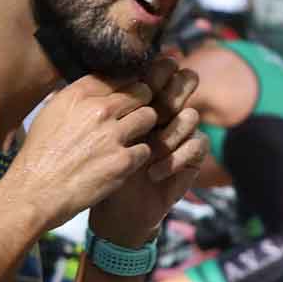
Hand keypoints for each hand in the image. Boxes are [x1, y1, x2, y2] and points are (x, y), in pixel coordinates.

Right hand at [8, 75, 160, 232]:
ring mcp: (112, 135)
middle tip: (134, 116)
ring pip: (149, 116)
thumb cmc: (38, 156)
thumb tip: (91, 88)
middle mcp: (98, 110)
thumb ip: (73, 98)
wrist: (34, 192)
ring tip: (132, 138)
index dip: (126, 84)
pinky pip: (146, 149)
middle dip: (140, 103)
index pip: (118, 75)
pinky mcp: (122, 161)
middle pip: (140, 91)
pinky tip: (125, 161)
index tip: (126, 94)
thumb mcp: (48, 114)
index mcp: (78, 95)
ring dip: (143, 127)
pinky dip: (138, 156)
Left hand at [89, 53, 208, 247]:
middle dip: (173, 90)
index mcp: (141, 100)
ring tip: (148, 151)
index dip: (155, 70)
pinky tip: (153, 173)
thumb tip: (84, 77)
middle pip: (184, 85)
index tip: (143, 76)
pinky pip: (197, 146)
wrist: (113, 211)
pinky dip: (176, 158)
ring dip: (170, 132)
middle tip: (159, 101)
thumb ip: (92, 107)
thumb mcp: (89, 136)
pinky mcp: (190, 158)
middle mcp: (165, 112)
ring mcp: (180, 134)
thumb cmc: (95, 170)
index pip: (157, 73)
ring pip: (190, 116)